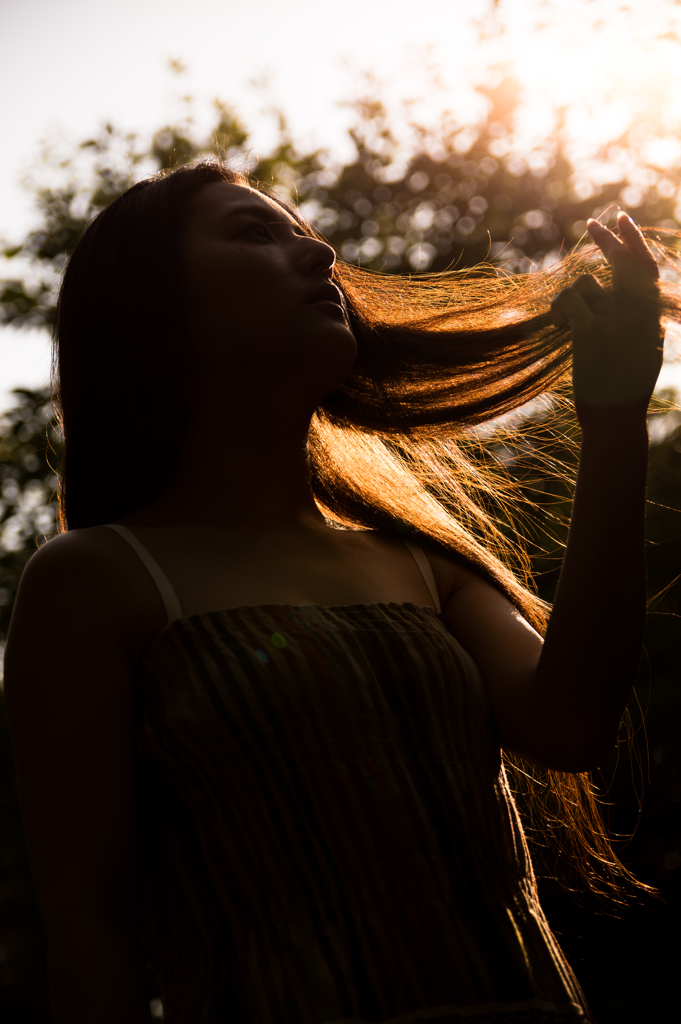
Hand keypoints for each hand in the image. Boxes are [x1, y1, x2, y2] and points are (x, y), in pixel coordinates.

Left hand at [551, 211, 663, 415]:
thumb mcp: (642, 349)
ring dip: (573, 299)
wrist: (615, 421)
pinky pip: (570, 298)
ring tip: (569, 324)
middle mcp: (639, 312)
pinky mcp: (590, 331)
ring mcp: (616, 320)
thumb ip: (640, 317)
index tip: (621, 220)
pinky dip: (559, 308)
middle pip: (622, 260)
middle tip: (592, 222)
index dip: (634, 240)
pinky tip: (559, 324)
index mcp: (652, 316)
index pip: (646, 266)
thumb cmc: (623, 390)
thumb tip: (629, 290)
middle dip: (607, 238)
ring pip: (587, 283)